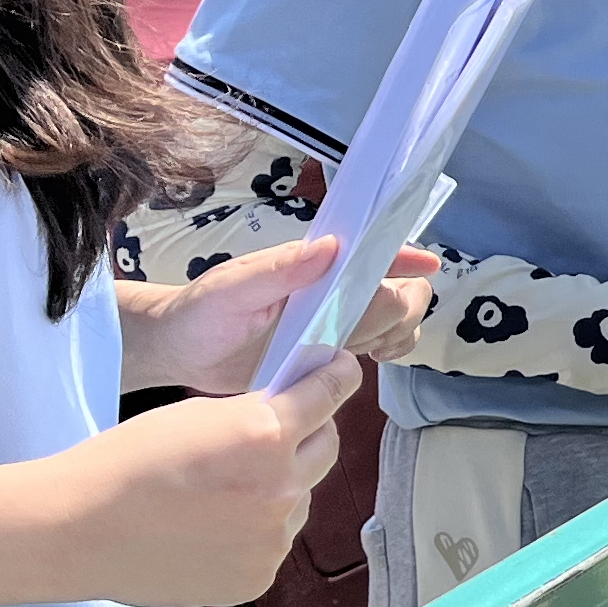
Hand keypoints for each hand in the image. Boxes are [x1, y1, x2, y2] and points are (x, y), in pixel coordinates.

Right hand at [49, 349, 365, 606]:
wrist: (81, 530)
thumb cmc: (129, 461)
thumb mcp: (197, 413)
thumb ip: (257, 412)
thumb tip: (295, 408)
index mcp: (266, 434)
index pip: (330, 394)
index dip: (337, 377)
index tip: (340, 372)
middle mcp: (282, 488)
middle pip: (326, 449)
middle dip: (306, 436)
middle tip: (274, 434)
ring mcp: (273, 540)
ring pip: (300, 499)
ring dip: (280, 488)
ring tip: (223, 493)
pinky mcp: (258, 577)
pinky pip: (274, 542)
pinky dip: (255, 532)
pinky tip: (211, 529)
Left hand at [121, 236, 437, 396]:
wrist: (180, 353)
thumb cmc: (200, 312)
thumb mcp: (231, 288)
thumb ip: (278, 269)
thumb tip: (331, 247)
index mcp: (312, 265)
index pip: (369, 253)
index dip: (402, 257)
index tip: (427, 266)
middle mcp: (332, 287)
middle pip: (395, 290)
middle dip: (396, 312)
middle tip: (366, 337)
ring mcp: (335, 318)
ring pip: (396, 316)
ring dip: (397, 332)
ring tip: (372, 351)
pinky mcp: (332, 349)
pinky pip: (381, 342)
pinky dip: (392, 349)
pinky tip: (374, 360)